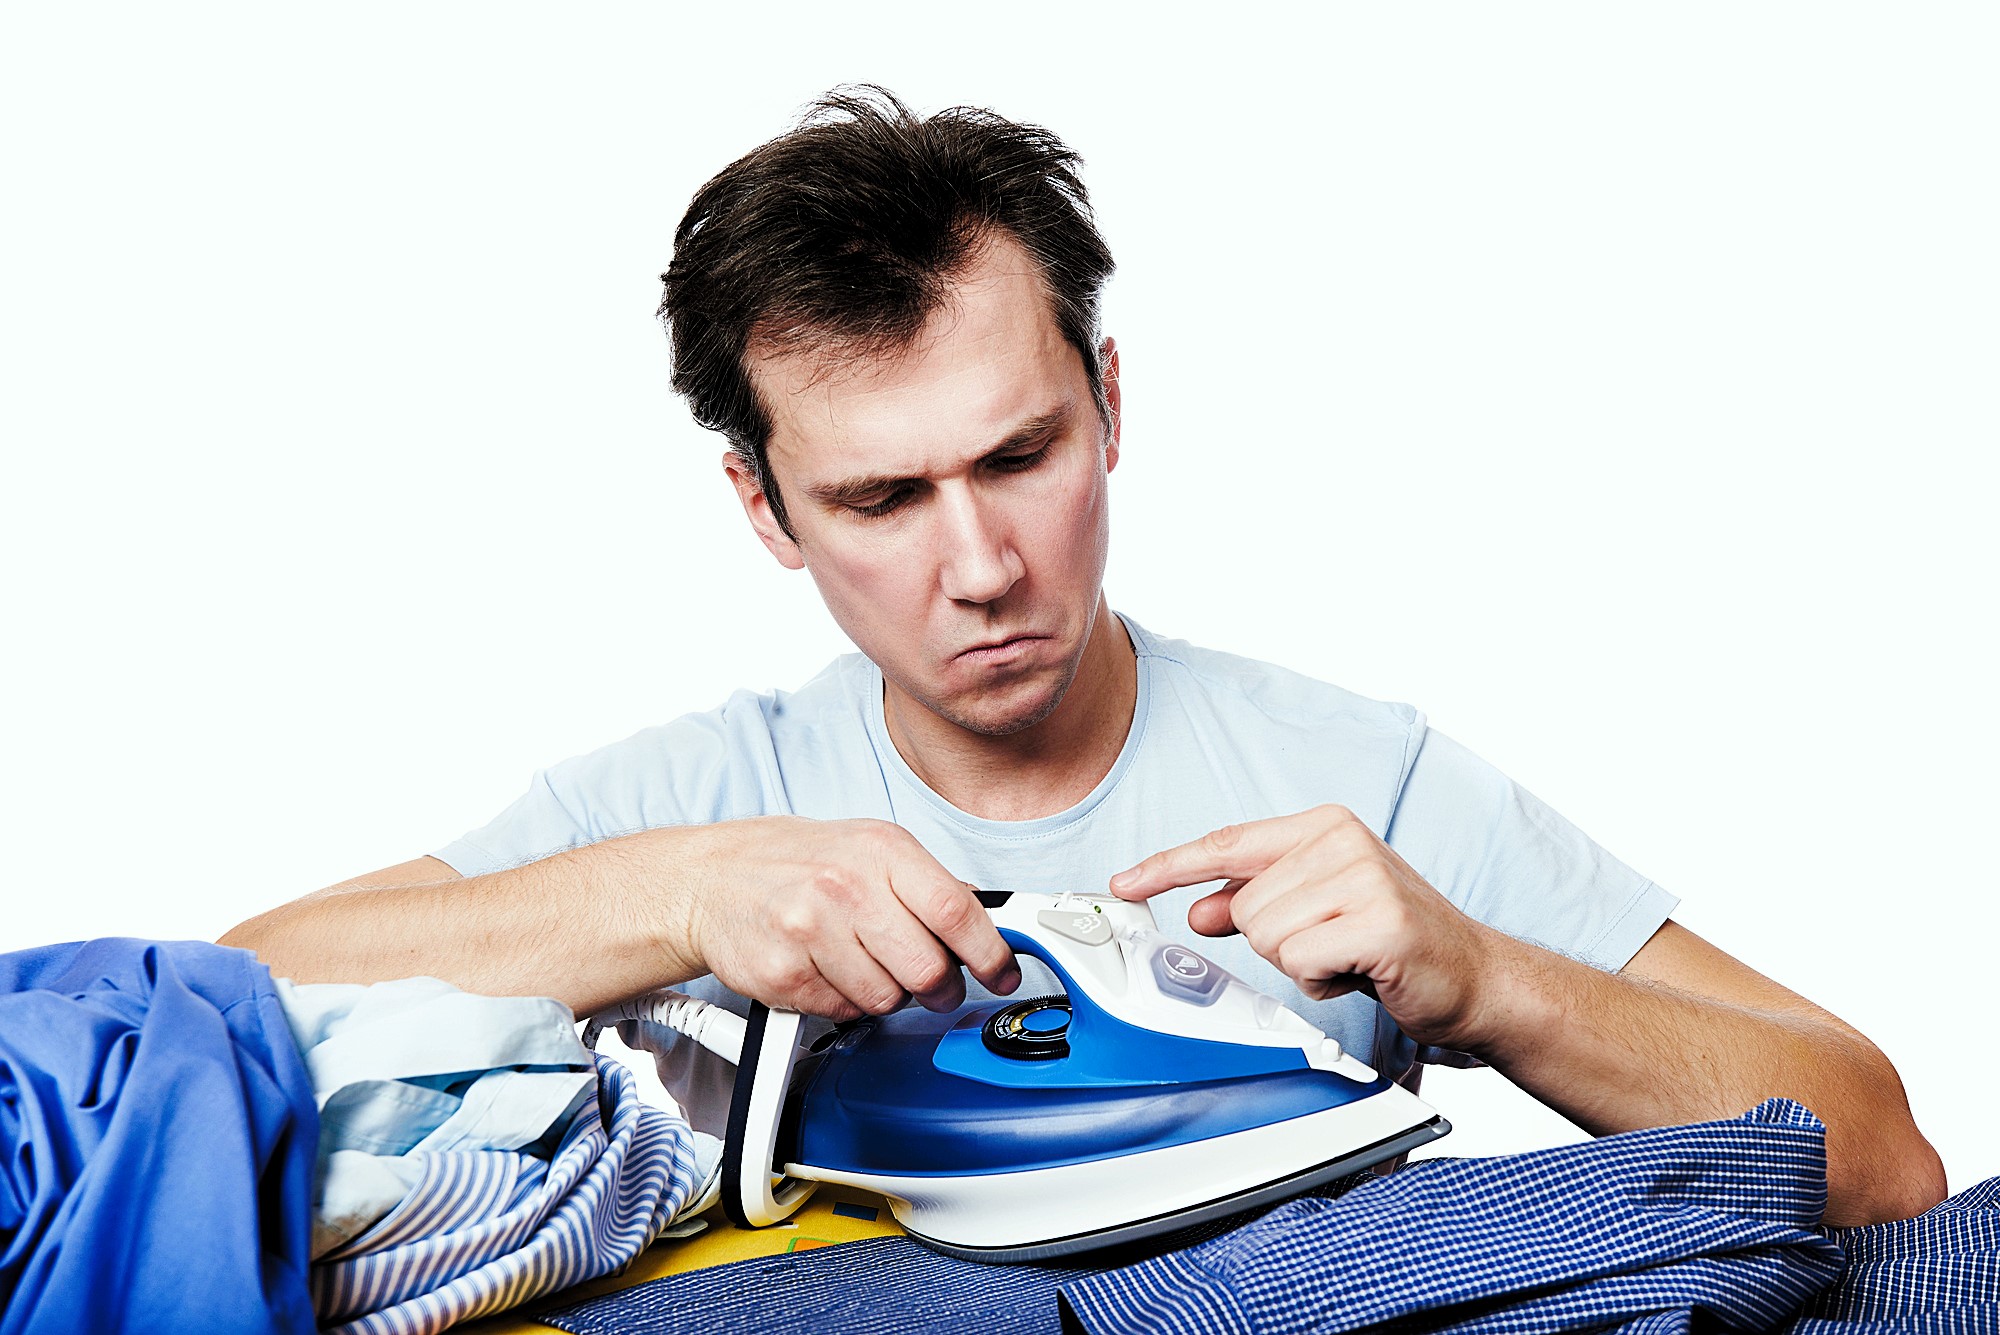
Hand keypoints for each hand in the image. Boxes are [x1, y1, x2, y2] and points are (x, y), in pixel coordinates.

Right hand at [676, 816, 1020, 1020]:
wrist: (710, 878)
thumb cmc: (797, 863)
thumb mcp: (870, 848)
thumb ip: (928, 884)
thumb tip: (989, 923)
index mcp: (882, 850)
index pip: (957, 911)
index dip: (991, 953)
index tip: (1003, 972)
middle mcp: (846, 885)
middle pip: (928, 968)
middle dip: (941, 987)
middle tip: (933, 983)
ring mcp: (810, 930)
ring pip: (888, 999)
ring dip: (888, 993)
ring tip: (863, 963)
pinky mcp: (782, 973)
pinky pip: (843, 1012)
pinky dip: (845, 1002)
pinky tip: (829, 972)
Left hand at [1108, 804, 1502, 1048]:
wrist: (1474, 975)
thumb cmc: (1394, 941)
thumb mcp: (1317, 911)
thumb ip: (1255, 903)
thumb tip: (1200, 909)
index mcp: (1323, 826)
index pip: (1227, 843)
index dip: (1170, 865)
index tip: (1125, 883)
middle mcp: (1341, 840)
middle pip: (1244, 907)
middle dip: (1277, 942)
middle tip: (1330, 946)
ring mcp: (1363, 876)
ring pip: (1266, 936)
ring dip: (1302, 964)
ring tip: (1349, 957)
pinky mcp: (1380, 920)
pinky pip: (1302, 961)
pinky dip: (1324, 982)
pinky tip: (1361, 972)